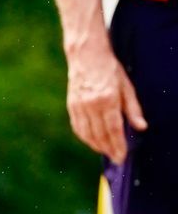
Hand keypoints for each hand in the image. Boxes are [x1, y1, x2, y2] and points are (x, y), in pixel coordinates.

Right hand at [66, 44, 144, 163]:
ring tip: (106, 152)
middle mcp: (91, 105)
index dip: (118, 145)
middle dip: (108, 149)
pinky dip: (85, 137)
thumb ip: (133, 109)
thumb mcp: (127, 87)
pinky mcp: (71, 105)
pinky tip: (92, 141)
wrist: (85, 55)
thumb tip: (141, 127)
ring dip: (96, 146)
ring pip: (87, 133)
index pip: (113, 129)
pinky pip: (77, 127)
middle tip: (116, 159)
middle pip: (100, 134)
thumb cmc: (110, 69)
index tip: (122, 157)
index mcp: (107, 99)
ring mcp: (79, 105)